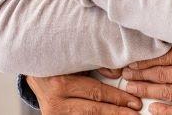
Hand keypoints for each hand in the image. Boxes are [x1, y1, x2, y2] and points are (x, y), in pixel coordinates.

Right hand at [27, 72, 141, 113]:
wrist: (35, 77)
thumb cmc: (60, 65)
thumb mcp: (77, 61)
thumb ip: (97, 65)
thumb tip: (118, 74)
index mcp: (62, 84)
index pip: (97, 93)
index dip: (118, 98)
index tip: (135, 102)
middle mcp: (57, 103)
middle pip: (94, 110)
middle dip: (117, 112)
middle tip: (135, 114)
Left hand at [121, 47, 171, 114]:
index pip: (167, 57)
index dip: (147, 60)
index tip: (132, 62)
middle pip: (164, 74)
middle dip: (142, 75)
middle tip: (125, 75)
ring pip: (170, 92)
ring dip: (148, 90)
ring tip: (132, 89)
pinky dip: (167, 111)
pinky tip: (154, 109)